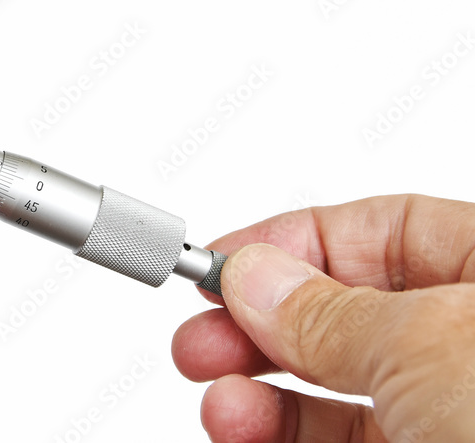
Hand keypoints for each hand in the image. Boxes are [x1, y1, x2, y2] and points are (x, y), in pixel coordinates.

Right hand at [173, 194, 474, 441]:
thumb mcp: (429, 344)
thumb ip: (331, 313)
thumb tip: (256, 278)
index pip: (387, 229)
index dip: (296, 240)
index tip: (223, 263)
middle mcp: (474, 338)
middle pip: (347, 311)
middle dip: (260, 323)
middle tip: (202, 334)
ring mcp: (456, 407)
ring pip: (338, 385)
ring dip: (259, 388)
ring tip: (218, 398)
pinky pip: (346, 440)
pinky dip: (284, 434)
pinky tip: (243, 427)